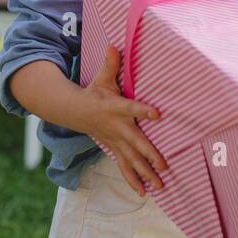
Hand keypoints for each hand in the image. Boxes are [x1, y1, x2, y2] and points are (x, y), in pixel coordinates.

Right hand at [76, 45, 167, 194]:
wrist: (74, 112)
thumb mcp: (101, 77)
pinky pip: (124, 167)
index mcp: (116, 107)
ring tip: (159, 186)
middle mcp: (117, 127)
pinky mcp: (114, 149)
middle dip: (149, 155)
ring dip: (144, 174)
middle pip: (135, 143)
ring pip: (131, 160)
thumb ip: (110, 63)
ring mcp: (115, 141)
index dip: (144, 111)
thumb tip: (113, 44)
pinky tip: (144, 193)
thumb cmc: (94, 92)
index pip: (132, 108)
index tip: (157, 113)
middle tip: (163, 166)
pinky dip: (133, 180)